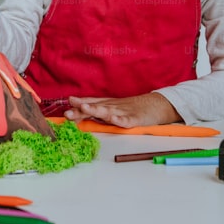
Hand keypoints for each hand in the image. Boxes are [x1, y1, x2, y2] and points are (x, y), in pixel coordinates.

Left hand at [64, 93, 180, 127]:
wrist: (156, 105)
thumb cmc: (132, 107)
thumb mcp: (113, 106)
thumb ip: (97, 109)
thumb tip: (76, 111)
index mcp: (108, 105)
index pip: (91, 103)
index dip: (78, 104)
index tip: (67, 105)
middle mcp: (113, 107)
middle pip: (96, 107)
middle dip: (82, 109)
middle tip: (68, 111)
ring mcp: (124, 112)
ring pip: (108, 111)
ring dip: (96, 110)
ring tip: (85, 108)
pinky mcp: (135, 118)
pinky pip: (127, 120)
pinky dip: (121, 120)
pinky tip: (114, 120)